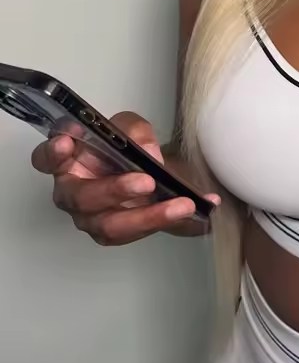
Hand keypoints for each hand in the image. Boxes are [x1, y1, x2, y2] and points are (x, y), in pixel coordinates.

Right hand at [31, 111, 218, 244]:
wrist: (153, 171)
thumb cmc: (129, 147)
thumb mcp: (133, 129)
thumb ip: (136, 133)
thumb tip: (147, 153)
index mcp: (68, 160)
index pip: (46, 158)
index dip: (52, 153)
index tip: (68, 142)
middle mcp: (72, 191)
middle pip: (81, 198)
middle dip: (114, 190)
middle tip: (146, 181)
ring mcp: (90, 216)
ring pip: (109, 224)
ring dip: (147, 215)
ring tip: (181, 205)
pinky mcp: (112, 232)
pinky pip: (134, 234)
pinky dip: (164, 222)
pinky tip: (187, 213)